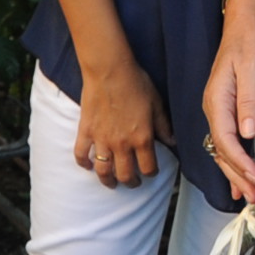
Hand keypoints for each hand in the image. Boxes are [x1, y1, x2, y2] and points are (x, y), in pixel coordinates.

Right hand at [74, 60, 172, 189]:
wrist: (110, 71)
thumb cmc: (137, 84)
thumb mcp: (157, 104)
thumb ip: (164, 126)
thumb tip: (173, 142)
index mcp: (142, 138)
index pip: (148, 167)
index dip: (151, 173)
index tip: (151, 172)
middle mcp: (121, 144)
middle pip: (125, 174)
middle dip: (130, 182)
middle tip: (132, 183)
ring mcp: (101, 140)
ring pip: (103, 170)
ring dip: (107, 180)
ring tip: (111, 183)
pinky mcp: (86, 131)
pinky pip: (81, 154)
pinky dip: (83, 163)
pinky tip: (87, 167)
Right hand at [202, 5, 254, 201]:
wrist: (242, 25)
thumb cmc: (248, 43)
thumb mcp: (251, 67)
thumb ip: (249, 100)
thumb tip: (248, 134)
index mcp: (217, 101)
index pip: (225, 140)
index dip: (239, 162)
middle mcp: (214, 109)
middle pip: (222, 151)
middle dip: (239, 176)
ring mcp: (219, 111)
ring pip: (224, 150)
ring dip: (238, 173)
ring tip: (254, 194)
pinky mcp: (227, 111)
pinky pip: (228, 143)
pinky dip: (235, 162)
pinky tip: (241, 178)